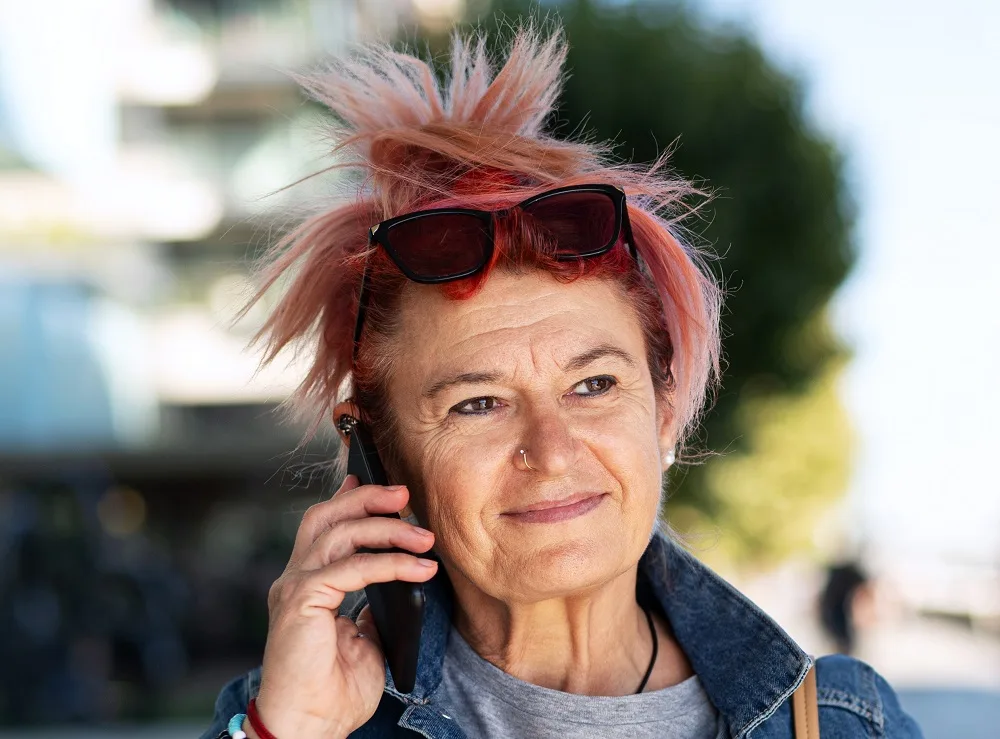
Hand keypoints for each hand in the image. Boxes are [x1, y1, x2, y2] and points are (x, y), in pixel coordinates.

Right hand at [252, 476, 437, 737]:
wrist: (307, 728)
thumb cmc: (333, 692)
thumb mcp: (365, 640)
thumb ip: (373, 607)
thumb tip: (399, 583)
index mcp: (306, 584)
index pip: (323, 527)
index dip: (349, 500)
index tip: (382, 485)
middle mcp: (295, 579)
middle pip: (326, 517)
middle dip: (367, 498)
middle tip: (405, 495)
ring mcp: (295, 588)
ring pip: (341, 534)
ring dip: (387, 529)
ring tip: (424, 537)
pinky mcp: (302, 602)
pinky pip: (352, 568)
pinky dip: (389, 563)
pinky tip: (418, 568)